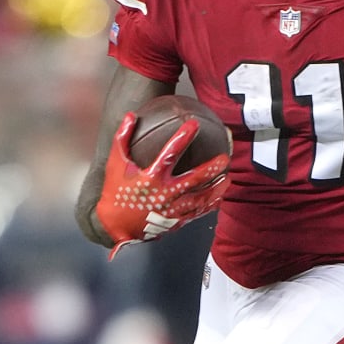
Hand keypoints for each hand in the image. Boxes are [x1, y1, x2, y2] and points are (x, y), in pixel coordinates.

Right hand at [93, 113, 228, 252]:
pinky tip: (219, 197)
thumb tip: (130, 116)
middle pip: (194, 179)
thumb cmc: (115, 194)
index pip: (169, 154)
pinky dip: (210, 204)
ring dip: (216, 188)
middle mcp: (165, 194)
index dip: (182, 138)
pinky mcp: (176, 220)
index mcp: (151, 178)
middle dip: (211, 168)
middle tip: (224, 159)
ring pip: (200, 198)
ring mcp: (172, 209)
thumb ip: (122, 139)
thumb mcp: (115, 165)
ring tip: (228, 178)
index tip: (193, 125)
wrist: (116, 226)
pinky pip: (197, 212)